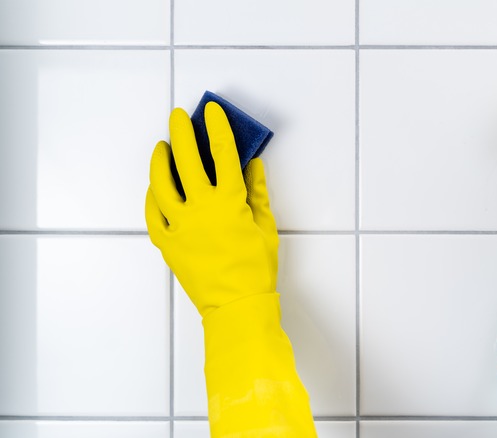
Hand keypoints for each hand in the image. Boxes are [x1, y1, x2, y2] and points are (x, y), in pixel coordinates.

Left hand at [145, 102, 277, 315]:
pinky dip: (152, 197)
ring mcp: (180, 225)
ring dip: (160, 160)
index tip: (212, 112)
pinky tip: (154, 187)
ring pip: (161, 183)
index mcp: (230, 202)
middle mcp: (201, 208)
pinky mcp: (167, 242)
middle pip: (187, 160)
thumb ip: (258, 192)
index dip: (218, 128)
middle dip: (182, 132)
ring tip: (161, 147)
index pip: (223, 153)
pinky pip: (152, 213)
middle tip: (179, 117)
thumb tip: (254, 166)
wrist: (237, 304)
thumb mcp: (266, 226)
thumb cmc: (256, 269)